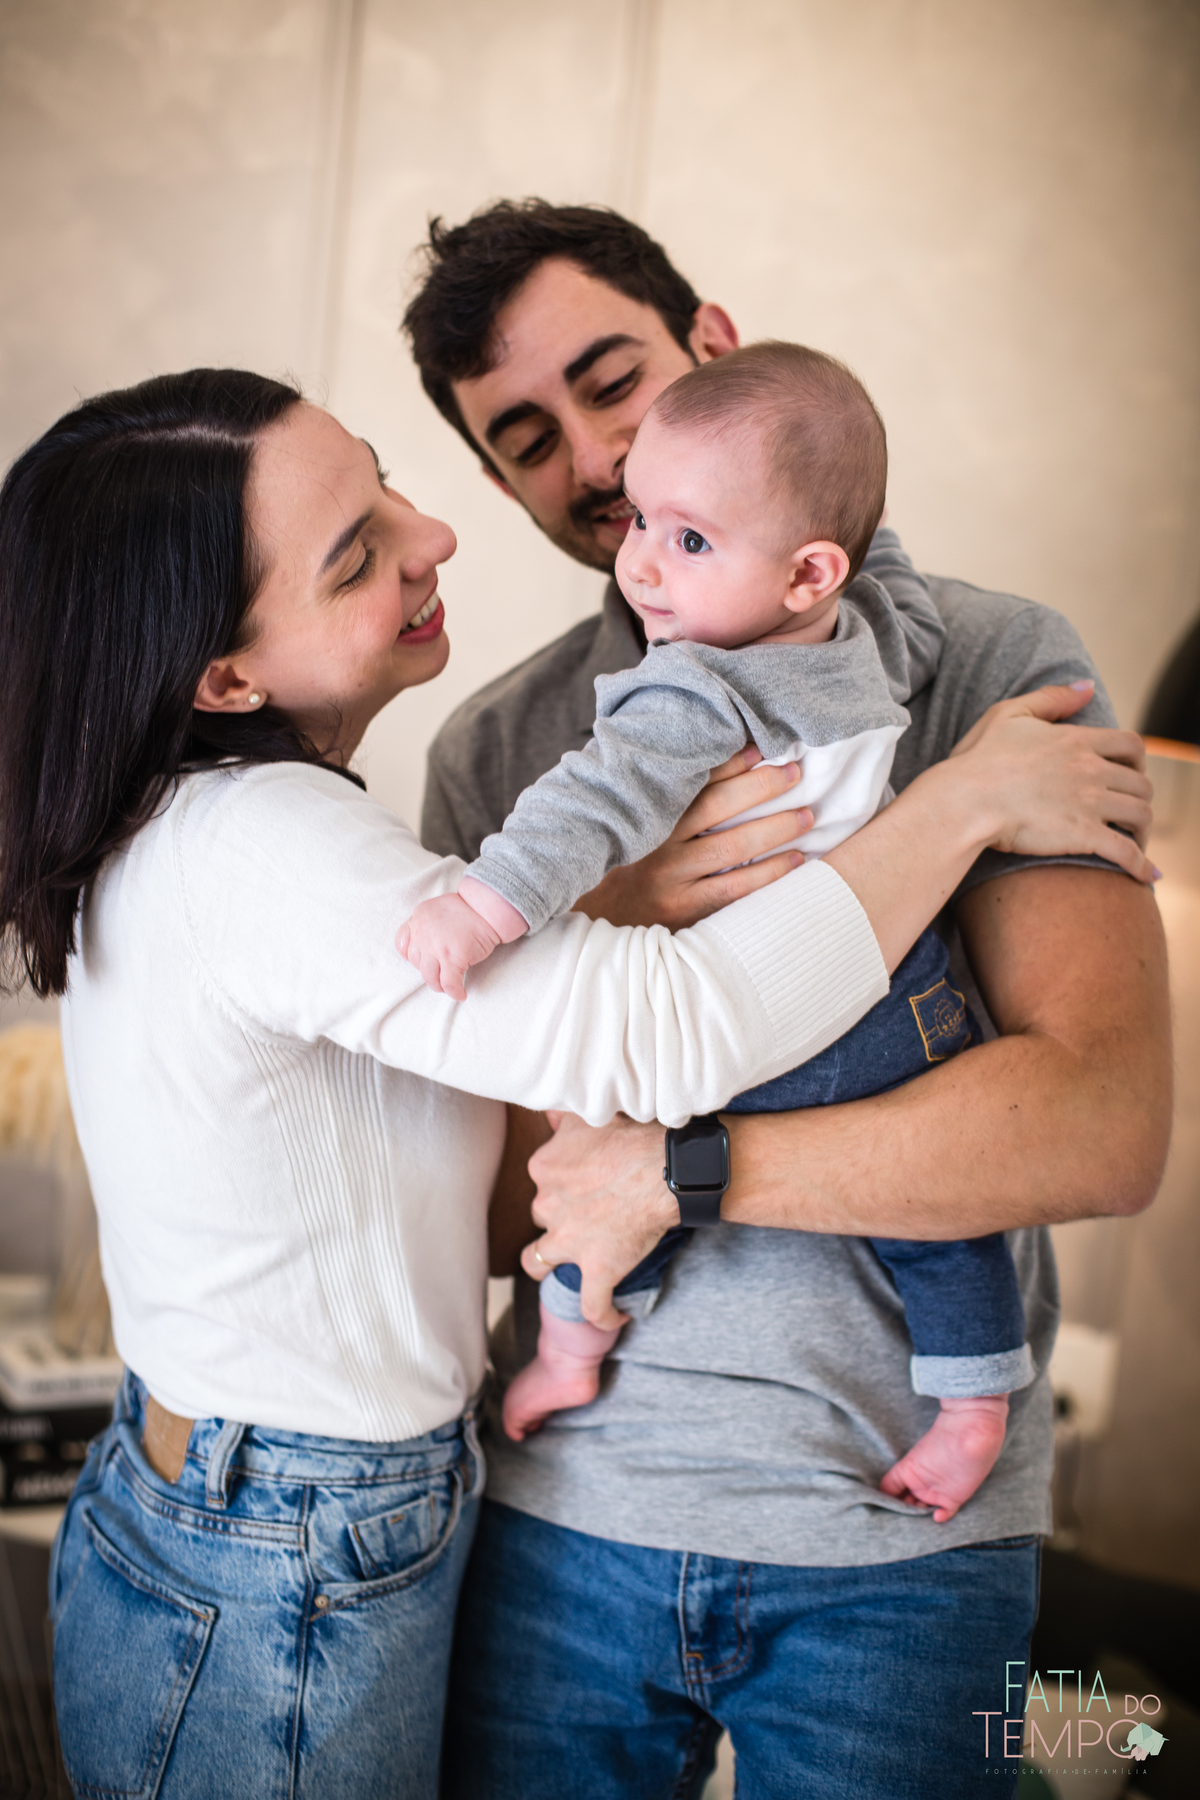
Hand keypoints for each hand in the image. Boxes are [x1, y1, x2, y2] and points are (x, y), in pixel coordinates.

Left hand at [395, 892, 500, 1000]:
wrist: (487, 908)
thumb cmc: (469, 908)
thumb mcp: (438, 907)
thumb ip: (429, 922)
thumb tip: (429, 942)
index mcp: (418, 917)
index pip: (402, 943)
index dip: (412, 956)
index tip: (421, 962)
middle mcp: (422, 933)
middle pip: (416, 963)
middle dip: (427, 970)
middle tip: (439, 974)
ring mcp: (436, 947)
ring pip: (429, 977)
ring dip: (438, 985)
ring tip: (447, 987)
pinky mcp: (452, 959)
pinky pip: (449, 983)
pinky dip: (454, 992)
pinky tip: (461, 994)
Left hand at [520, 1113, 677, 1328]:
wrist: (666, 1167)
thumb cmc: (634, 1132)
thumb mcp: (589, 1111)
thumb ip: (563, 1112)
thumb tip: (550, 1109)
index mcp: (545, 1167)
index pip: (543, 1177)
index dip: (562, 1179)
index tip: (584, 1179)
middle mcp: (549, 1206)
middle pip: (543, 1214)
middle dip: (560, 1214)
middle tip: (589, 1210)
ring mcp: (570, 1242)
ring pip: (539, 1261)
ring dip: (549, 1262)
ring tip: (571, 1260)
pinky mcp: (598, 1270)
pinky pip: (592, 1306)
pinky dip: (602, 1315)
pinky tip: (614, 1316)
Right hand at [573, 748, 812, 929]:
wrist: (601, 924)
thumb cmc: (626, 870)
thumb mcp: (636, 831)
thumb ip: (668, 804)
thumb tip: (711, 765)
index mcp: (649, 819)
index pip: (692, 782)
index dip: (727, 763)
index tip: (759, 748)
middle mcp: (659, 846)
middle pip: (716, 808)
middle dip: (760, 787)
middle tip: (795, 773)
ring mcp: (674, 880)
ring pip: (731, 848)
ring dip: (774, 828)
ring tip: (807, 816)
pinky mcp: (687, 910)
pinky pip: (736, 889)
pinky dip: (770, 873)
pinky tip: (795, 861)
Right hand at [948, 681, 1154, 879]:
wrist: (964, 801)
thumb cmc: (978, 760)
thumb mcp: (1009, 713)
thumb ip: (1052, 698)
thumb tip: (1087, 687)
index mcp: (1077, 740)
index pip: (1131, 745)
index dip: (1137, 760)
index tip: (1129, 773)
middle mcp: (1091, 769)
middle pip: (1140, 782)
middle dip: (1139, 797)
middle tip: (1127, 809)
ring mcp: (1090, 803)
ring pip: (1141, 814)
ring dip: (1143, 828)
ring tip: (1136, 840)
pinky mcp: (1084, 836)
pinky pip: (1127, 852)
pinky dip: (1143, 865)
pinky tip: (1148, 875)